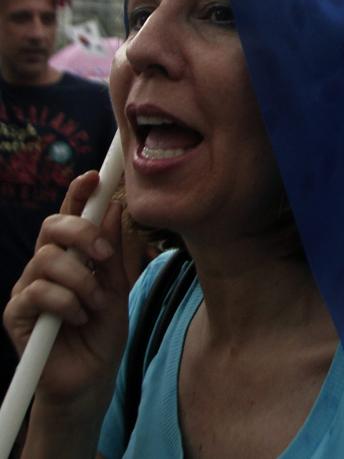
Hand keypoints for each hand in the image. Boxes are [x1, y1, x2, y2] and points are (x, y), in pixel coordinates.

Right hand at [3, 172, 129, 405]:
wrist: (91, 379)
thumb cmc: (102, 334)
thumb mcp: (117, 289)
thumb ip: (112, 252)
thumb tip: (112, 207)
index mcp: (71, 257)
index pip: (70, 217)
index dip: (77, 194)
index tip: (94, 176)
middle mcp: (44, 267)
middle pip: (50, 227)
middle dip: (80, 233)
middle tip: (103, 255)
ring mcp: (27, 289)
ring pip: (47, 260)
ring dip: (80, 280)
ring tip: (95, 305)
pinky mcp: (15, 314)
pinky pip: (37, 292)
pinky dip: (66, 303)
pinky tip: (78, 319)